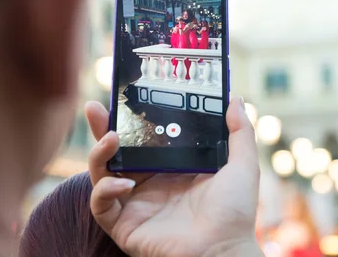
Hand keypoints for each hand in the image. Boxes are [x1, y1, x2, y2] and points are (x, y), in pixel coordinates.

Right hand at [85, 97, 262, 256]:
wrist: (224, 249)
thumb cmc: (235, 212)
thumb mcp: (242, 164)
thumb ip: (240, 131)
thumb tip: (235, 99)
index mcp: (170, 166)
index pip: (143, 137)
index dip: (131, 118)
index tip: (125, 97)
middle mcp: (149, 182)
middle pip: (117, 151)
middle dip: (102, 129)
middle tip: (95, 108)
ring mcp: (134, 203)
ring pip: (101, 173)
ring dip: (99, 154)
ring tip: (111, 139)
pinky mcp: (124, 223)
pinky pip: (101, 204)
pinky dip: (104, 190)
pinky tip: (123, 184)